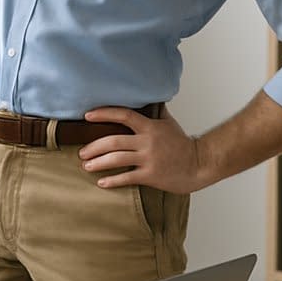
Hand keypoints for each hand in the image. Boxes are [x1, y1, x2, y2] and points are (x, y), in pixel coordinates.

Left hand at [77, 106, 205, 193]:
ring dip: (98, 162)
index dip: (104, 114)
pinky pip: (127, 177)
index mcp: (150, 126)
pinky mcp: (150, 175)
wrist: (199, 163)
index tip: (88, 116)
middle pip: (113, 141)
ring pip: (116, 159)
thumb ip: (154, 112)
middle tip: (82, 151)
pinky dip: (112, 181)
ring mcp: (148, 159)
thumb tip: (145, 98)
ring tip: (86, 165)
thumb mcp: (168, 122)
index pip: (123, 115)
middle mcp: (147, 142)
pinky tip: (101, 182)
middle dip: (94, 146)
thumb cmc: (182, 143)